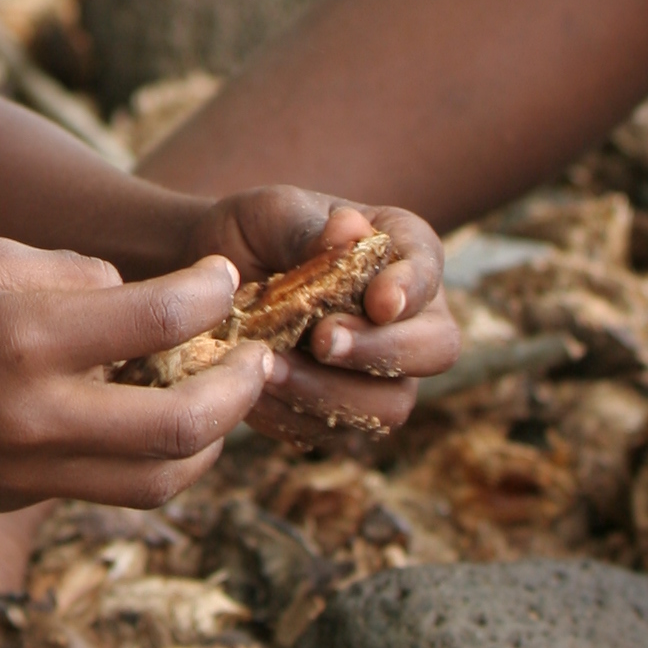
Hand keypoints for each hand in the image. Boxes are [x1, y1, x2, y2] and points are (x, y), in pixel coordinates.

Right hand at [0, 237, 274, 510]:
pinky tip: (139, 413)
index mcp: (23, 337)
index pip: (162, 318)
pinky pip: (100, 485)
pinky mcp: (8, 499)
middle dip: (239, 391)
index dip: (213, 294)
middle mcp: (30, 417)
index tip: (225, 279)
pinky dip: (139, 454)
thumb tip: (142, 301)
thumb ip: (71, 276)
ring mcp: (20, 471)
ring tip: (214, 400)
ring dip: (205, 444)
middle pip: (183, 428)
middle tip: (256, 359)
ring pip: (157, 483)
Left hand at [196, 186, 454, 451]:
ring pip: (390, 405)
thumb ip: (309, 228)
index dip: (412, 290)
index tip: (379, 302)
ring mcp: (380, 372)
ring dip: (331, 394)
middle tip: (322, 341)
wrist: (212, 277)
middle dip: (381, 351)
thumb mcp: (273, 215)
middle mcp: (407, 317)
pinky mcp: (343, 412)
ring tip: (271, 370)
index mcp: (402, 252)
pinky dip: (295, 416)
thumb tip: (349, 231)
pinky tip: (256, 392)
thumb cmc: (255, 234)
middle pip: (435, 349)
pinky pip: (336, 432)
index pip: (429, 270)